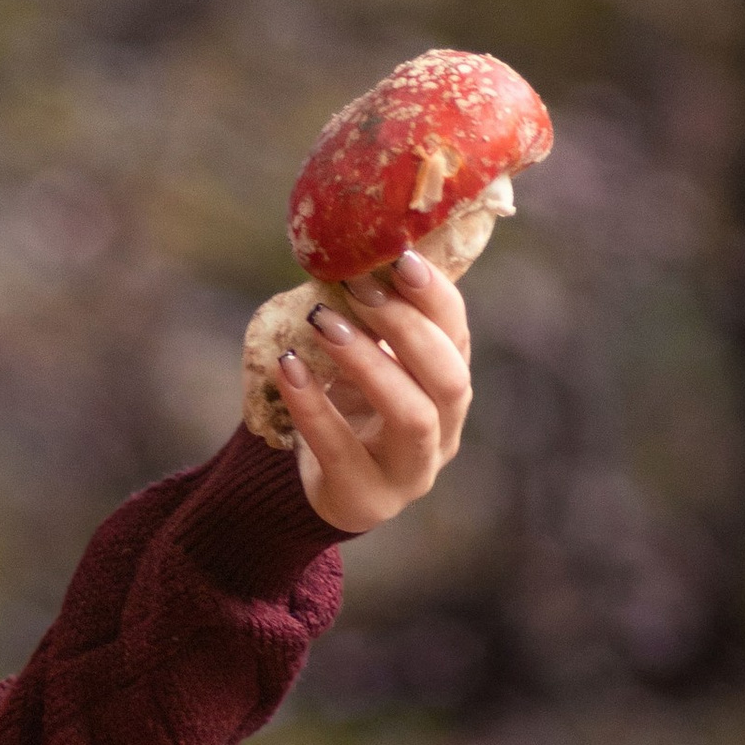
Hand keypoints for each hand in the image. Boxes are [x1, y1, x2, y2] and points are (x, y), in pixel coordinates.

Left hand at [277, 247, 472, 532]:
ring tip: (322, 322)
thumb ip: (368, 320)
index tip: (400, 255)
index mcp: (449, 387)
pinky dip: (313, 405)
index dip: (435, 296)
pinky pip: (342, 450)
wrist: (316, 488)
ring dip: (369, 362)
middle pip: (449, 378)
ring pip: (413, 416)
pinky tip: (287, 368)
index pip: (457, 337)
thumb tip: (346, 245)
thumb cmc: (345, 409)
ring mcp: (412, 472)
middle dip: (406, 327)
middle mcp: (445, 431)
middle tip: (358, 286)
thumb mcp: (364, 362)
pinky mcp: (366, 499)